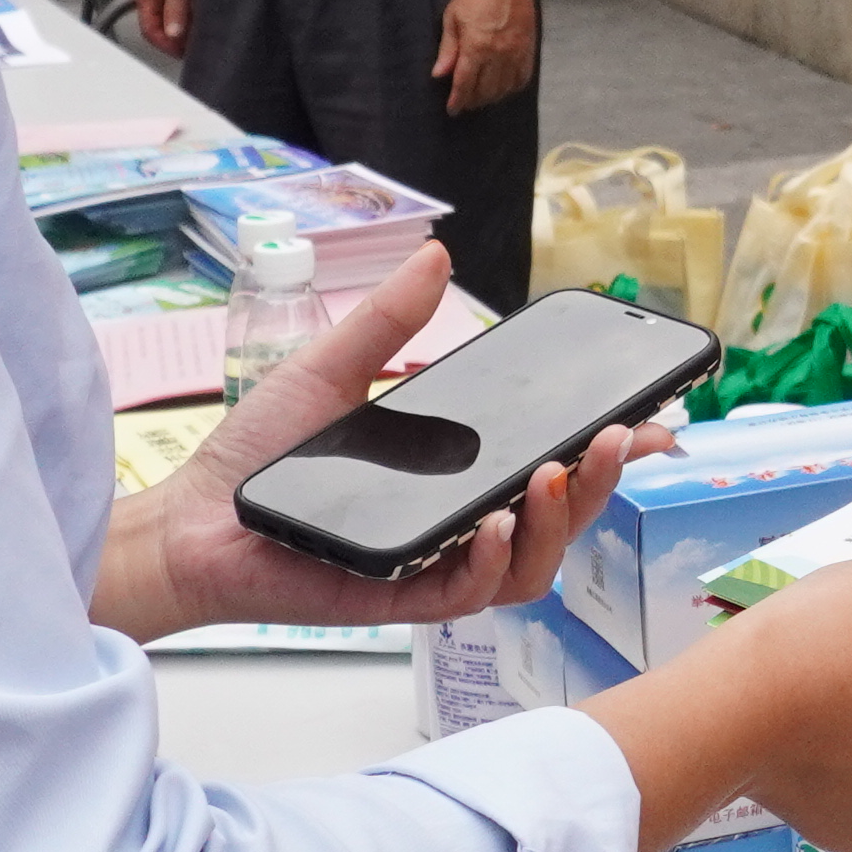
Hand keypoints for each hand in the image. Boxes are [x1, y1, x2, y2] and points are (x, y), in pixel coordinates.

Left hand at [119, 251, 646, 637]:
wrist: (197, 522)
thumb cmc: (261, 456)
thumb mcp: (333, 368)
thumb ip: (388, 320)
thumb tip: (435, 253)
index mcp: (459, 470)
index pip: (555, 461)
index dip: (610, 447)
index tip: (654, 415)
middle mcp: (460, 519)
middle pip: (564, 515)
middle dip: (605, 479)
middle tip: (618, 437)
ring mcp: (438, 561)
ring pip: (536, 561)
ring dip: (562, 521)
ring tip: (557, 475)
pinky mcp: (405, 598)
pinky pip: (475, 594)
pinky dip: (495, 559)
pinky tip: (495, 524)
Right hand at [133, 0, 201, 53]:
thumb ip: (175, 10)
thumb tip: (174, 34)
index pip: (150, 31)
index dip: (165, 44)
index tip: (182, 52)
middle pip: (162, 27)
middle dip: (176, 39)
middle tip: (193, 47)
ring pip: (175, 19)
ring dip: (186, 28)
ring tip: (200, 34)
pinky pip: (186, 8)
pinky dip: (193, 16)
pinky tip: (204, 18)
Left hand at [433, 0, 539, 110]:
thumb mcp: (453, 17)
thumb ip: (448, 48)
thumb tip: (439, 74)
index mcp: (475, 47)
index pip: (464, 84)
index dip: (457, 100)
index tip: (452, 109)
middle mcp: (497, 55)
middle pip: (485, 91)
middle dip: (473, 101)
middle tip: (465, 103)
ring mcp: (516, 53)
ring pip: (504, 89)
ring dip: (491, 98)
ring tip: (481, 97)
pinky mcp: (528, 49)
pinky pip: (522, 78)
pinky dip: (511, 88)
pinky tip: (503, 88)